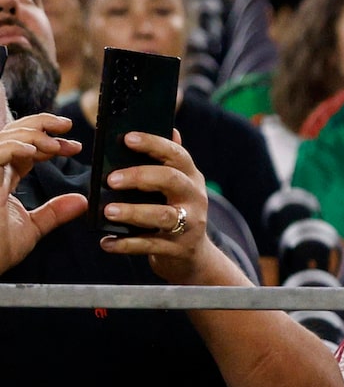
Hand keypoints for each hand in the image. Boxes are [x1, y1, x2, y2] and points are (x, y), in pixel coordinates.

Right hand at [0, 113, 84, 276]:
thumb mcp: (30, 228)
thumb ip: (53, 212)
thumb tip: (80, 201)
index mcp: (1, 179)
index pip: (26, 149)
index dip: (50, 142)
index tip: (75, 147)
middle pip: (13, 134)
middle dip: (41, 124)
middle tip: (67, 126)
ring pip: (4, 137)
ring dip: (32, 134)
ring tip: (55, 145)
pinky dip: (13, 147)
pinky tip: (33, 152)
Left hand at [101, 132, 220, 280]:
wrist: (192, 256)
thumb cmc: (176, 212)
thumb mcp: (178, 186)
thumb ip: (170, 162)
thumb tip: (171, 129)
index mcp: (191, 177)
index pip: (176, 154)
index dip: (153, 144)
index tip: (127, 138)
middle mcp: (194, 197)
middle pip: (171, 180)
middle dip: (140, 177)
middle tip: (111, 179)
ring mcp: (188, 224)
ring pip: (163, 215)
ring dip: (134, 212)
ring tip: (108, 211)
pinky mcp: (177, 248)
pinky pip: (150, 245)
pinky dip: (126, 244)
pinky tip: (107, 242)